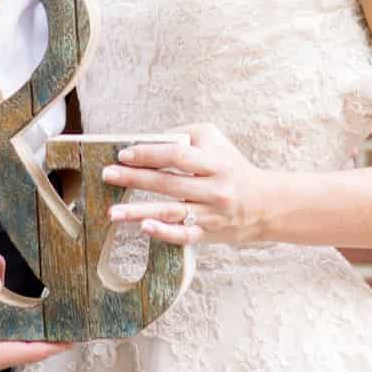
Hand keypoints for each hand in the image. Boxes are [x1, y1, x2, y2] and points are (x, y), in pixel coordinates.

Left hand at [103, 122, 274, 248]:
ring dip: (138, 212)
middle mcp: (213, 189)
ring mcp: (210, 214)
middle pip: (168, 183)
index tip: (124, 154)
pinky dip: (164, 233)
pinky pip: (183, 236)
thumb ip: (182, 135)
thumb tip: (147, 140)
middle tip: (107, 175)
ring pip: (170, 212)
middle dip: (134, 179)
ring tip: (113, 212)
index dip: (149, 153)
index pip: (177, 155)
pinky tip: (143, 228)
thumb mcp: (213, 140)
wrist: (263, 204)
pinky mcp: (207, 234)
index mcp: (214, 163)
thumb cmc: (230, 166)